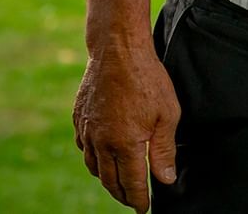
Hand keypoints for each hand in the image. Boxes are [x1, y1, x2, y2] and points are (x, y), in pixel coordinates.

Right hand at [72, 44, 180, 212]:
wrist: (117, 50)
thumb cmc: (147, 79)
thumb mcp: (168, 114)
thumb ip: (164, 150)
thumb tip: (165, 179)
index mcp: (125, 144)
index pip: (131, 182)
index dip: (138, 199)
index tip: (143, 209)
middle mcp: (101, 142)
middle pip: (109, 180)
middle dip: (122, 194)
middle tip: (132, 201)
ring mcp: (87, 130)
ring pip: (93, 166)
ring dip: (106, 179)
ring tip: (118, 184)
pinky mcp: (79, 118)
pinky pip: (83, 148)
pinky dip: (92, 159)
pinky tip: (100, 158)